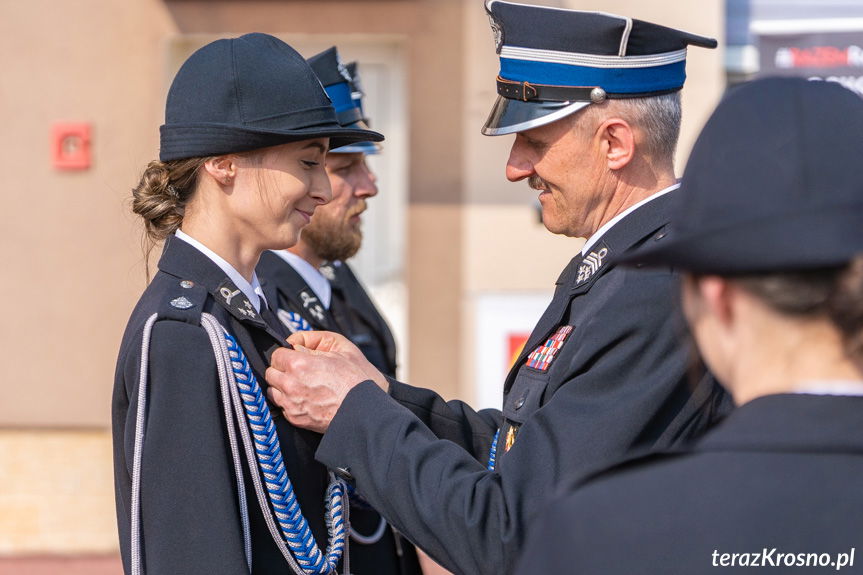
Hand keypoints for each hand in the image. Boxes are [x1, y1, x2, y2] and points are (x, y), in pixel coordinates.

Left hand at [265, 331, 386, 432]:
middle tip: (301, 371)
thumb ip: (312, 341)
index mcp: (299, 364)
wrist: (367, 410)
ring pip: (273, 391)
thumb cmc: (358, 377)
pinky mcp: (295, 419)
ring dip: (283, 386)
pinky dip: (289, 402)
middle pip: (271, 373)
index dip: (288, 354)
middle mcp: (290, 385)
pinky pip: (282, 406)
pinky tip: (306, 398)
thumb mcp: (340, 348)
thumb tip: (293, 344)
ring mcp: (291, 404)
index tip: (298, 357)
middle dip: (283, 369)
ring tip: (302, 385)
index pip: (276, 355)